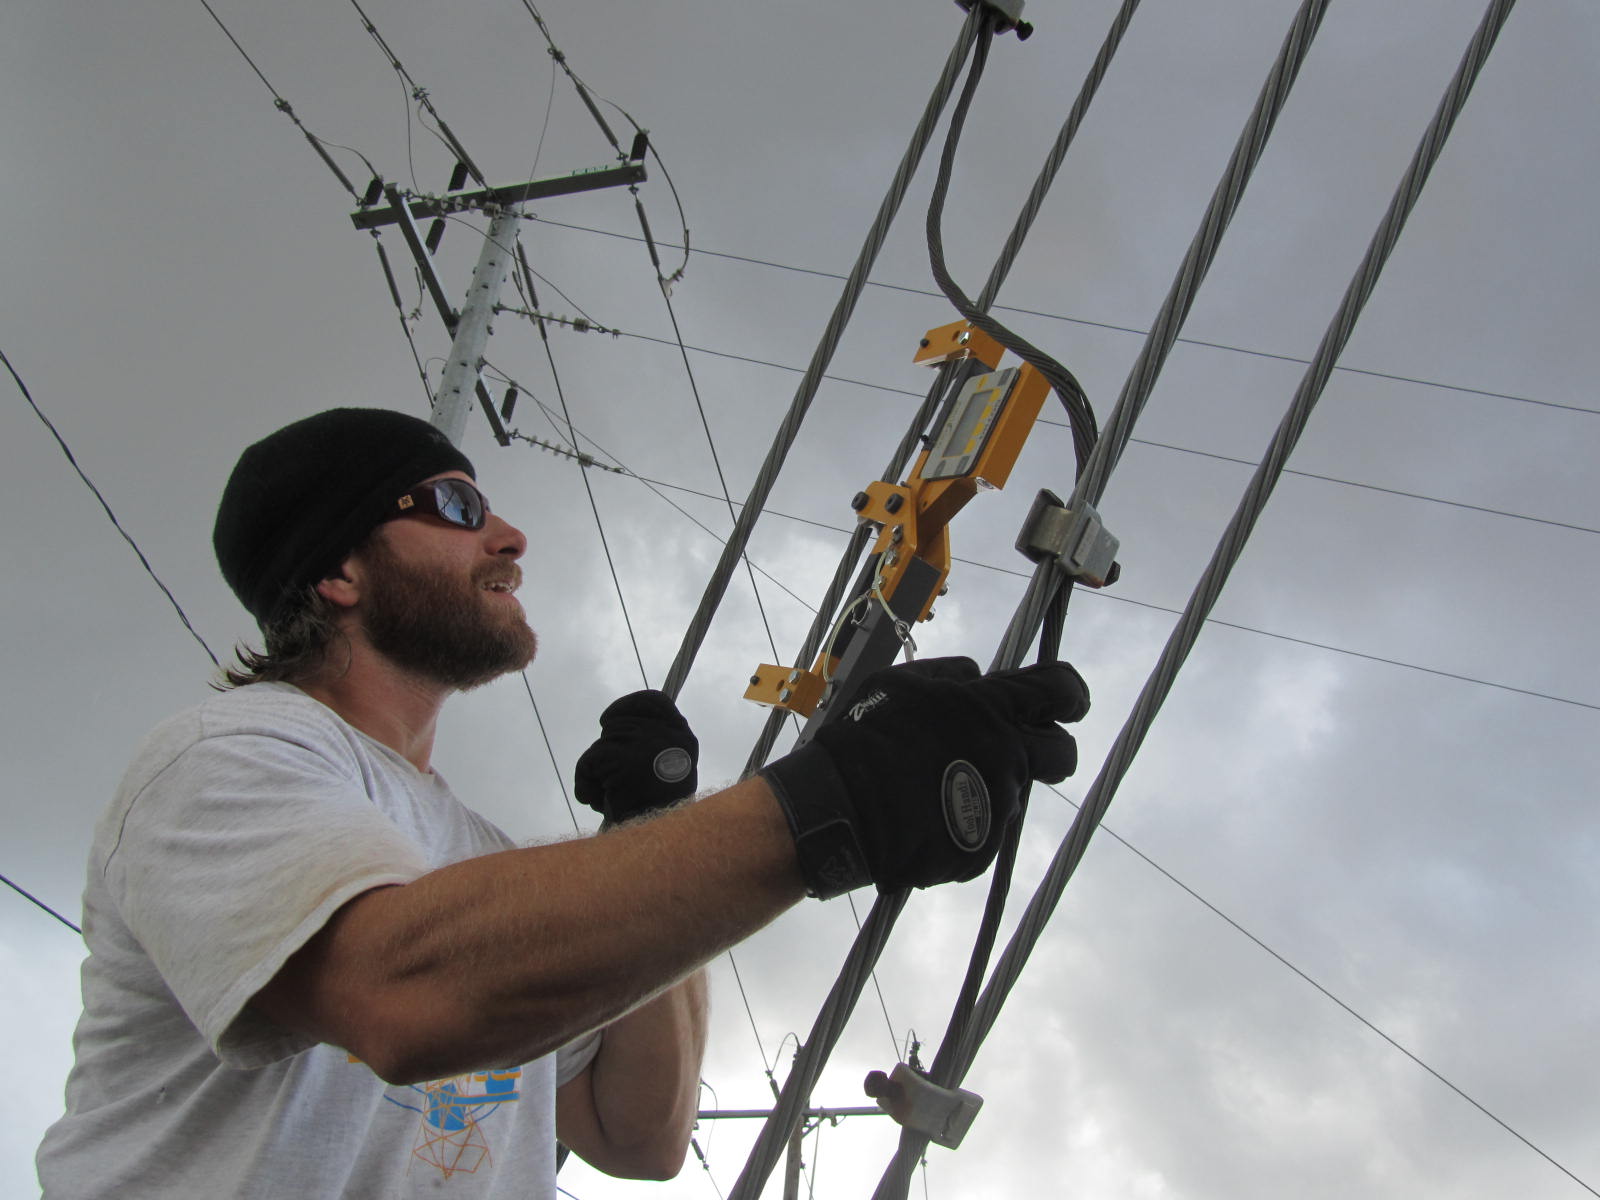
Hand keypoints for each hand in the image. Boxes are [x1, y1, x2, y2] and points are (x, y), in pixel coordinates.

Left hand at [574, 690, 698, 824]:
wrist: (654, 849)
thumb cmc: (655, 817)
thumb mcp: (663, 774)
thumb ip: (652, 746)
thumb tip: (617, 724)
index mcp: (684, 739)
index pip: (654, 701)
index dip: (627, 707)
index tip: (608, 721)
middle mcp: (672, 737)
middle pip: (618, 726)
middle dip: (607, 754)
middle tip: (616, 787)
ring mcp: (649, 747)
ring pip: (601, 745)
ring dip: (597, 773)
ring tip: (612, 799)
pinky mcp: (624, 761)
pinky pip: (589, 761)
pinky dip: (585, 782)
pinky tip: (598, 803)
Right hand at [758, 658, 1088, 897]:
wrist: (840, 810)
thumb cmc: (866, 738)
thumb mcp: (902, 683)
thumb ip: (951, 675)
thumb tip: (978, 675)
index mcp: (990, 709)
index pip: (1059, 690)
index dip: (1072, 694)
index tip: (1072, 702)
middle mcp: (1006, 756)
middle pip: (1062, 753)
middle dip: (1050, 748)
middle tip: (1020, 747)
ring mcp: (997, 805)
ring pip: (1015, 790)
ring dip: (991, 783)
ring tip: (939, 783)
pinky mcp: (982, 846)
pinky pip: (986, 826)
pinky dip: (965, 819)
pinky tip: (927, 812)